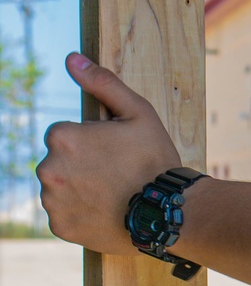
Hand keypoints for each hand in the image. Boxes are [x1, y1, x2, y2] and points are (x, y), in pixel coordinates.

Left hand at [37, 54, 180, 253]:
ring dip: (77, 188)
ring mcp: (52, 201)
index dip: (90, 141)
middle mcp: (48, 168)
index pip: (64, 134)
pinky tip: (105, 210)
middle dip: (80, 164)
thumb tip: (71, 59)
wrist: (168, 212)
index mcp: (63, 137)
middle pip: (58, 161)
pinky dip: (79, 213)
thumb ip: (102, 83)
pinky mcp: (59, 226)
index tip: (113, 151)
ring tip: (111, 193)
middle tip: (115, 173)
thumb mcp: (137, 112)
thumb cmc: (154, 159)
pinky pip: (63, 214)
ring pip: (59, 188)